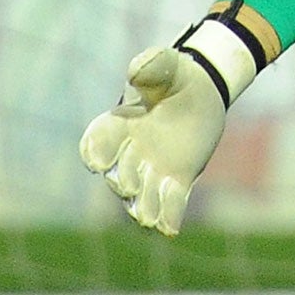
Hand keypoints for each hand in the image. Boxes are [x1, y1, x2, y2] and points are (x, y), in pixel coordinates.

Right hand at [79, 43, 224, 235]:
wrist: (200, 93)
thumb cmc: (175, 77)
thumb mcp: (167, 65)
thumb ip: (152, 65)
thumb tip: (135, 71)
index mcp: (119, 123)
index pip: (96, 142)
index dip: (95, 152)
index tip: (97, 160)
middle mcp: (129, 153)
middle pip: (118, 176)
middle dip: (124, 181)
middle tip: (133, 183)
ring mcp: (152, 171)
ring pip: (140, 198)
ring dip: (143, 208)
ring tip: (148, 217)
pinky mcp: (177, 182)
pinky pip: (169, 206)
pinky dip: (168, 217)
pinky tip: (170, 229)